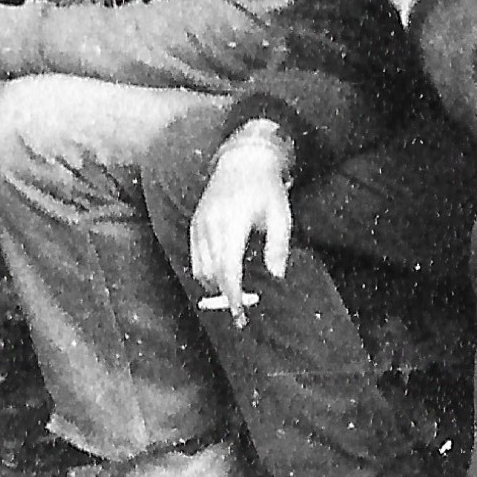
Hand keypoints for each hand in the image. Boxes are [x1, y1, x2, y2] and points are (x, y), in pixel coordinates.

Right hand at [186, 125, 294, 326]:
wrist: (243, 161)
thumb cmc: (267, 189)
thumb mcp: (282, 215)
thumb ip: (279, 246)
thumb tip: (277, 275)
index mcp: (232, 224)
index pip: (228, 269)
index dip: (232, 295)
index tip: (240, 315)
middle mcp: (210, 225)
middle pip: (212, 273)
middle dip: (225, 296)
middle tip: (242, 311)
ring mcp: (199, 224)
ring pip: (200, 267)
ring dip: (215, 285)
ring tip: (235, 294)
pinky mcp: (195, 224)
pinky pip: (196, 256)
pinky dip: (207, 271)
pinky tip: (223, 276)